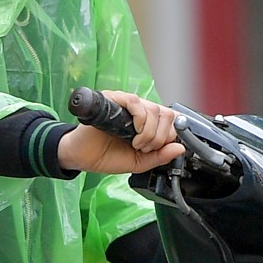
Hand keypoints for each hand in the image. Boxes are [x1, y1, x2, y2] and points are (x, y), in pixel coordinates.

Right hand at [57, 90, 185, 174]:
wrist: (82, 158)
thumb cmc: (106, 156)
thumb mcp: (140, 162)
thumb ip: (160, 156)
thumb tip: (180, 148)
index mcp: (146, 122)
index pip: (171, 120)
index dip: (169, 137)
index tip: (157, 149)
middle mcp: (138, 110)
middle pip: (166, 114)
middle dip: (160, 137)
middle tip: (145, 148)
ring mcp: (126, 104)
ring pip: (153, 109)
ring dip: (149, 132)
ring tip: (136, 144)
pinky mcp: (113, 99)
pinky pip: (134, 101)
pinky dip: (140, 119)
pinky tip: (133, 133)